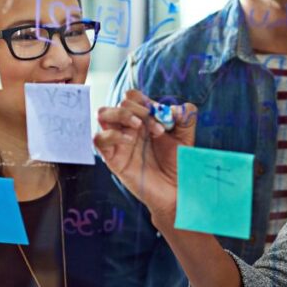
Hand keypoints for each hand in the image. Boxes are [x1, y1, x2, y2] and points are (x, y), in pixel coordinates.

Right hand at [94, 89, 195, 229]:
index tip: (163, 116)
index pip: (133, 96)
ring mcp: (119, 142)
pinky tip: (130, 141)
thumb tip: (172, 109)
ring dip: (121, 114)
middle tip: (157, 128)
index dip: (146, 100)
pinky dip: (112, 134)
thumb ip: (186, 117)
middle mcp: (129, 127)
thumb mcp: (187, 136)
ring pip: (103, 114)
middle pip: (120, 102)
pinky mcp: (113, 158)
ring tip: (139, 127)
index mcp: (144, 119)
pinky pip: (99, 139)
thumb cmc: (178, 163)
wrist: (175, 190)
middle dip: (139, 109)